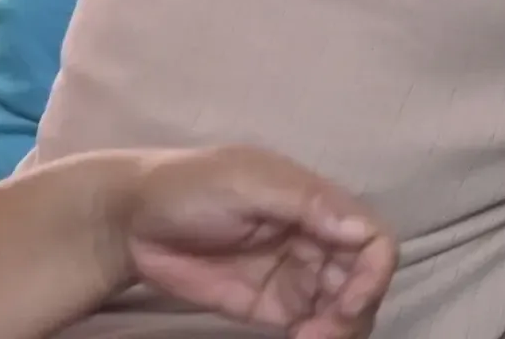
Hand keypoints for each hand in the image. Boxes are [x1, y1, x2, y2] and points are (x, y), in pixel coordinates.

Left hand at [113, 147, 394, 338]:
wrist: (130, 221)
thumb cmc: (188, 186)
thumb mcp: (245, 181)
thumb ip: (304, 202)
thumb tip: (359, 230)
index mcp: (317, 203)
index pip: (372, 239)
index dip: (373, 273)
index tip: (347, 303)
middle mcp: (316, 240)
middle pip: (363, 281)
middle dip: (354, 311)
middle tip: (319, 335)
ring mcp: (295, 276)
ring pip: (344, 309)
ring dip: (339, 329)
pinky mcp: (273, 307)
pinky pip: (312, 326)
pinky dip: (318, 338)